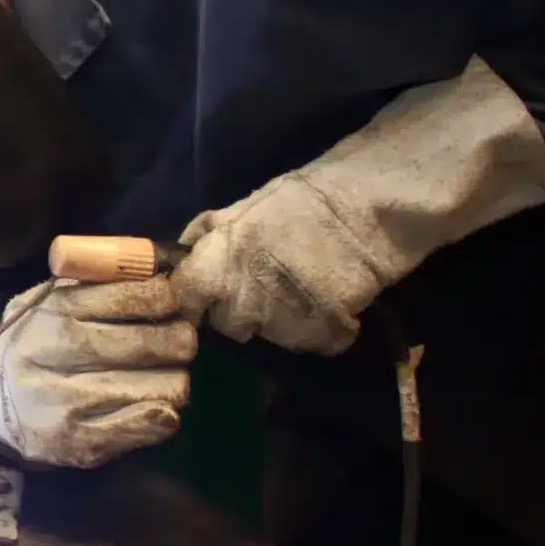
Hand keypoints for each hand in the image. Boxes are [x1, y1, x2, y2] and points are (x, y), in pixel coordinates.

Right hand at [0, 278, 195, 469]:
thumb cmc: (34, 342)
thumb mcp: (51, 299)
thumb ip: (98, 281)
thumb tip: (161, 267)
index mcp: (53, 309)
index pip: (137, 296)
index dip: (168, 299)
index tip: (169, 305)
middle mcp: (56, 351)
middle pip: (155, 343)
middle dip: (180, 342)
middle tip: (178, 343)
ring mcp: (67, 401)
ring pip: (163, 388)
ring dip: (174, 381)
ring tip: (160, 378)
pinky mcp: (80, 442)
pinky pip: (151, 426)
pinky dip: (165, 416)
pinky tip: (155, 408)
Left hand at [171, 176, 376, 355]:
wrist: (364, 208)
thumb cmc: (301, 201)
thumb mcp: (242, 208)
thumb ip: (207, 235)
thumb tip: (179, 254)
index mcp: (217, 264)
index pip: (185, 300)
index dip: (194, 300)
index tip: (206, 296)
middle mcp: (242, 300)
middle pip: (228, 325)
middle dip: (241, 310)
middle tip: (266, 285)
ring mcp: (281, 322)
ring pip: (270, 337)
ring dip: (281, 322)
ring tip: (302, 289)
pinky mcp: (320, 335)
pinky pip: (311, 344)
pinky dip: (320, 330)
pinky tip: (331, 302)